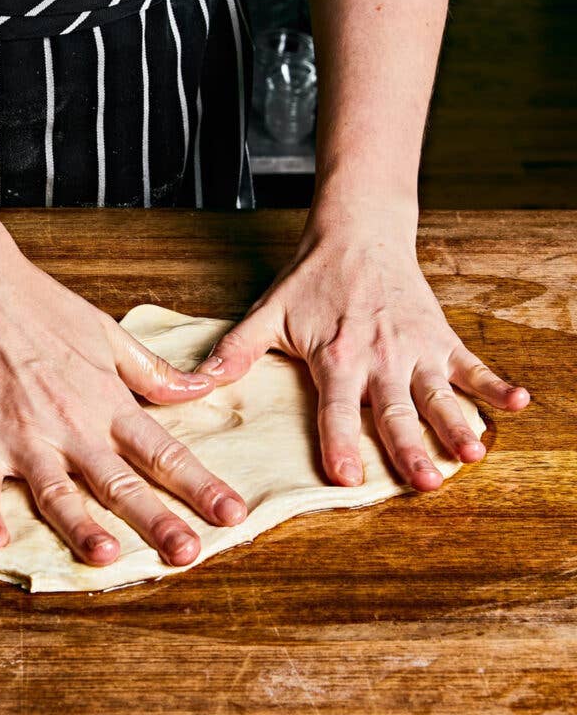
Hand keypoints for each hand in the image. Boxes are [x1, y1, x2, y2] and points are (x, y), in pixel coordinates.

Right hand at [0, 234, 247, 566]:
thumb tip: (202, 388)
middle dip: (157, 520)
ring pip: (56, 491)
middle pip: (120, 482)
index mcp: (106, 401)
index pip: (164, 451)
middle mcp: (71, 424)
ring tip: (106, 555)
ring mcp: (22, 434)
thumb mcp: (107, 333)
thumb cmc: (39, 305)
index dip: (201, 486)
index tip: (231, 515)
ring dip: (79, 525)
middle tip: (187, 553)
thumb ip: (152, 372)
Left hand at [194, 204, 529, 490]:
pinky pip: (471, 364)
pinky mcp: (439, 336)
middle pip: (394, 410)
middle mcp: (378, 357)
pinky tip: (519, 404)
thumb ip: (234, 351)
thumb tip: (196, 385)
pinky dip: (495, 384)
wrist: (357, 232)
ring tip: (472, 453)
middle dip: (409, 447)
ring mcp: (414, 347)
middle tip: (424, 482)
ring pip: (437, 393)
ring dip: (457, 423)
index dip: (339, 442)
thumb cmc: (309, 280)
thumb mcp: (266, 313)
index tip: (345, 477)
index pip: (335, 408)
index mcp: (335, 356)